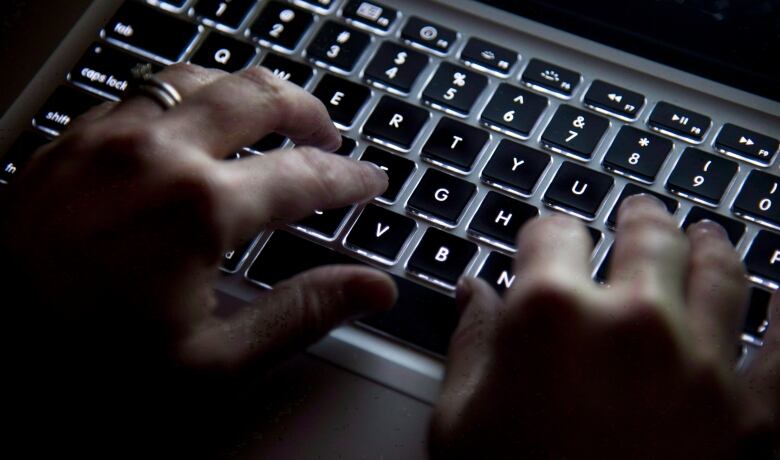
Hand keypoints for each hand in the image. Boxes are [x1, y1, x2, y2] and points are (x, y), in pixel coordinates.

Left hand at [0, 64, 395, 446]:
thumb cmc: (85, 364)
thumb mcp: (211, 362)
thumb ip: (301, 314)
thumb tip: (371, 289)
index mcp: (200, 207)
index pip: (306, 177)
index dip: (350, 179)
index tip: (370, 182)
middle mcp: (157, 153)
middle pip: (260, 97)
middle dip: (309, 112)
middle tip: (330, 136)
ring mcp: (108, 136)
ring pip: (201, 78)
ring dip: (248, 92)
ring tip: (270, 115)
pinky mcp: (72, 137)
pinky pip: (145, 90)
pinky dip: (188, 96)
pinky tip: (194, 121)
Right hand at [430, 196, 778, 459]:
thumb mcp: (458, 423)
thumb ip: (469, 344)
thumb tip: (474, 294)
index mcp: (550, 317)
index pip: (551, 234)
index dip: (545, 233)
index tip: (546, 240)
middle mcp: (633, 324)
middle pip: (645, 235)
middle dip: (638, 216)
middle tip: (639, 211)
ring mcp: (702, 366)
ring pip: (721, 271)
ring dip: (712, 245)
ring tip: (707, 235)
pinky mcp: (753, 418)